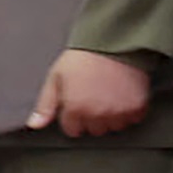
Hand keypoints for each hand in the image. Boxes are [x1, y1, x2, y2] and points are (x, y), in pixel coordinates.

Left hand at [29, 48, 150, 137]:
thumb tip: (35, 125)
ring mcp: (119, 112)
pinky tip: (122, 95)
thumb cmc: (82, 57)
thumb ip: (45, 104)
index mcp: (75, 109)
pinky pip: (133, 119)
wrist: (113, 42)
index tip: (76, 105)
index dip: (72, 117)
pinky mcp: (137, 107)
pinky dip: (129, 111)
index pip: (72, 130)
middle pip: (94, 130)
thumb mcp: (56, 77)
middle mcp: (97, 115)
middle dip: (91, 118)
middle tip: (93, 97)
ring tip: (108, 95)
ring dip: (111, 117)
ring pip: (113, 127)